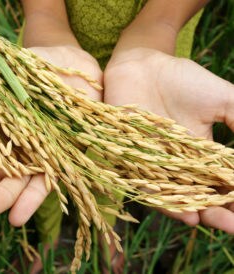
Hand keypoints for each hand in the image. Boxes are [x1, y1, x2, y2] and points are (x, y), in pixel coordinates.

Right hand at [0, 45, 102, 225]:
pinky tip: (18, 215)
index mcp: (0, 130)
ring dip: (2, 196)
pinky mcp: (63, 159)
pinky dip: (33, 198)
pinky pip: (48, 181)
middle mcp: (18, 147)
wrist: (71, 65)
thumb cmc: (33, 68)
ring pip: (19, 181)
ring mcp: (41, 154)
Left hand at [104, 47, 233, 232]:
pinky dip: (162, 199)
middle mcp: (177, 164)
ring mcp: (154, 164)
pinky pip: (145, 185)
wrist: (142, 67)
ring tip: (208, 222)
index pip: (221, 182)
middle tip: (231, 224)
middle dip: (217, 212)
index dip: (233, 197)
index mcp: (200, 153)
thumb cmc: (181, 80)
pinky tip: (182, 213)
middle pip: (199, 195)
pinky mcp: (130, 160)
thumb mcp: (221, 99)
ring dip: (192, 211)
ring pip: (174, 195)